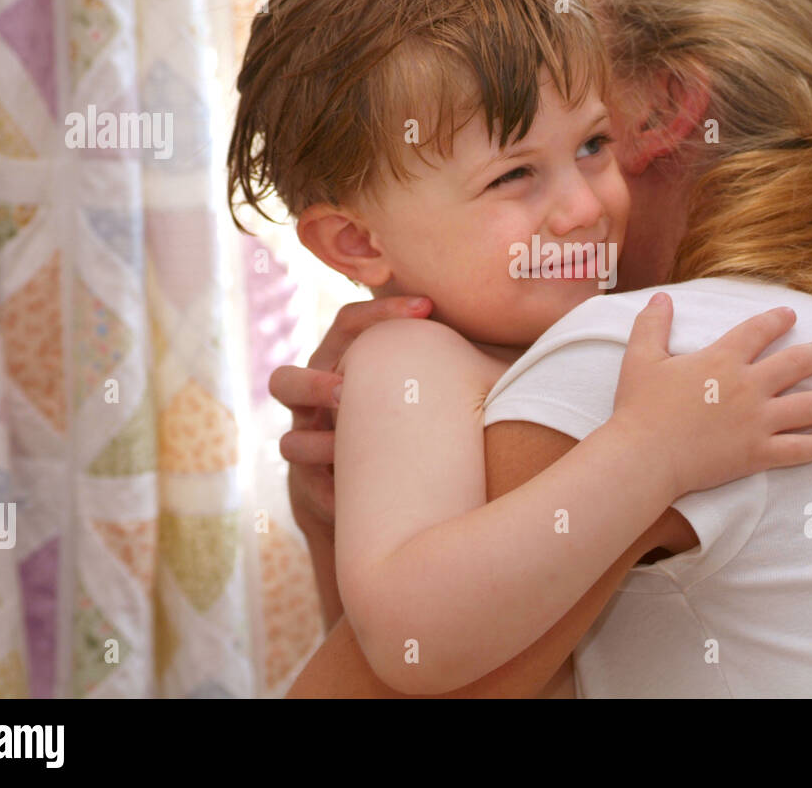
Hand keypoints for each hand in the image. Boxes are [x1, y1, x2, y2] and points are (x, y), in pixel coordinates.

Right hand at [270, 296, 431, 533]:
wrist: (373, 485)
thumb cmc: (409, 416)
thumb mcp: (422, 384)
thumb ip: (454, 359)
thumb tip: (526, 344)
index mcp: (342, 362)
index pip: (348, 323)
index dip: (381, 311)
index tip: (428, 307)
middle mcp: (314, 401)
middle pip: (285, 381)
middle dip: (314, 384)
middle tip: (348, 390)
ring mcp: (306, 445)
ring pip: (290, 443)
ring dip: (320, 446)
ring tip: (347, 450)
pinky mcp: (309, 488)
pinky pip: (311, 493)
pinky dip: (336, 499)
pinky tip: (358, 502)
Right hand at [610, 293, 811, 498]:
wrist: (644, 456)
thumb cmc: (639, 408)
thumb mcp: (640, 358)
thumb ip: (652, 325)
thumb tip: (661, 298)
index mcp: (722, 359)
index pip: (758, 331)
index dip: (777, 320)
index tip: (790, 316)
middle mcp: (748, 386)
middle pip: (796, 364)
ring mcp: (757, 421)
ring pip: (810, 406)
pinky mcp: (758, 454)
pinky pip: (800, 448)